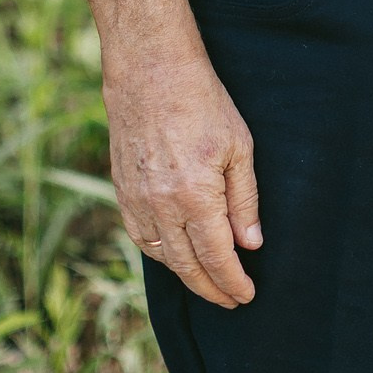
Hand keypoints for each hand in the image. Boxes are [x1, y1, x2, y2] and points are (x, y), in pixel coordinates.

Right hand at [106, 46, 263, 306]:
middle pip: (187, 266)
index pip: (216, 257)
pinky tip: (174, 254)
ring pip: (161, 255)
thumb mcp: (239, 148)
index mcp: (195, 197)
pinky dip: (159, 252)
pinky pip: (140, 236)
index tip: (246, 295)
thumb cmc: (203, 102)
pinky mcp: (121, 190)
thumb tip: (251, 244)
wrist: (151, 71)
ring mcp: (137, 200)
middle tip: (230, 301)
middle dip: (211, 289)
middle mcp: (161, 206)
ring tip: (207, 282)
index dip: (232, 282)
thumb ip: (244, 201)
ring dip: (185, 275)